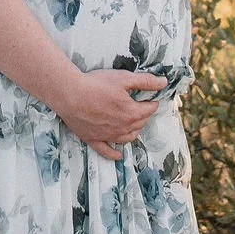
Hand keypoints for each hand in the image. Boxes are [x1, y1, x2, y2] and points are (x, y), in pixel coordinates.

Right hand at [49, 67, 167, 160]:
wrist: (70, 94)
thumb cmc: (96, 84)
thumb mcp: (123, 78)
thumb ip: (145, 81)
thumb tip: (164, 83)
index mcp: (132, 113)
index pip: (149, 109)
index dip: (152, 102)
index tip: (152, 98)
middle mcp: (123, 128)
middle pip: (140, 123)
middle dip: (144, 115)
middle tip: (142, 107)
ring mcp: (108, 136)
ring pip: (127, 138)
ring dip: (134, 131)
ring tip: (134, 124)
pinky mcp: (94, 139)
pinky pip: (107, 151)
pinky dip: (114, 154)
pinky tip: (118, 155)